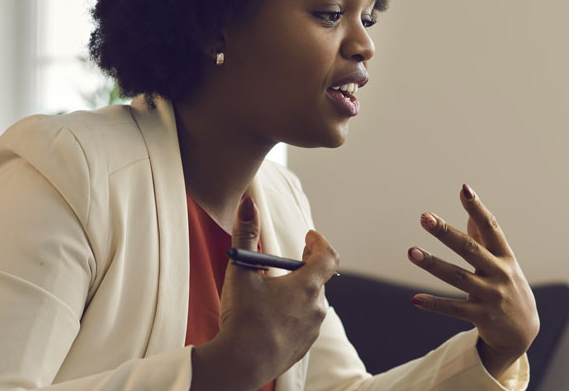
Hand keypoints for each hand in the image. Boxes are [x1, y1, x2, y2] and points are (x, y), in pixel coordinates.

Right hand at [198, 197, 338, 389]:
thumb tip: (249, 203)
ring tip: (274, 291)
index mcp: (307, 286)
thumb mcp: (241, 271)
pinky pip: (303, 323)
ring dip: (296, 292)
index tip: (309, 236)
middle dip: (303, 267)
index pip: (328, 256)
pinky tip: (271, 317)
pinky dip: (291, 314)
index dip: (319, 242)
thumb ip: (245, 235)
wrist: (240, 365)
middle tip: (286, 262)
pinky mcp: (303, 346)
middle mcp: (316, 307)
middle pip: (317, 279)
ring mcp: (312, 329)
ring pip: (309, 302)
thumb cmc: (243, 318)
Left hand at [407, 184, 539, 377]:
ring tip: (412, 252)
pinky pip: (454, 309)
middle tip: (425, 217)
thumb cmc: (508, 287)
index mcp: (505, 256)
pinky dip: (434, 304)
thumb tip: (471, 212)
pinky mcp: (481, 316)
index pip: (491, 227)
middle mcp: (500, 273)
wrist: (523, 331)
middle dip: (446, 232)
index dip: (478, 208)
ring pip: (458, 277)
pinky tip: (415, 299)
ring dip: (433, 264)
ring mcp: (491, 295)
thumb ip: (485, 239)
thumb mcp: (503, 262)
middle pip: (470, 249)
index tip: (464, 189)